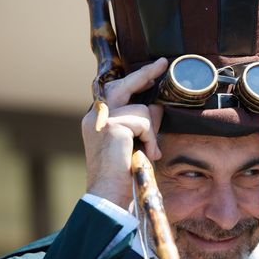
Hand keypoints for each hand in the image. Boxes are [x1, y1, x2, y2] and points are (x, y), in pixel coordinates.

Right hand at [82, 58, 168, 207]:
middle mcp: (95, 116)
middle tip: (162, 64)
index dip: (135, 79)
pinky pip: (145, 122)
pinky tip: (147, 155)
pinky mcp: (113, 126)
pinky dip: (151, 139)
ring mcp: (103, 119)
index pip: (116, 91)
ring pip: (142, 110)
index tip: (153, 70)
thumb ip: (142, 125)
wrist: (109, 195)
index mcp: (97, 120)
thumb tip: (157, 108)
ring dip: (152, 132)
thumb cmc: (122, 175)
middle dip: (145, 74)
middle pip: (123, 85)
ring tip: (148, 152)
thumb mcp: (134, 144)